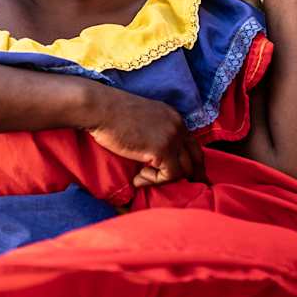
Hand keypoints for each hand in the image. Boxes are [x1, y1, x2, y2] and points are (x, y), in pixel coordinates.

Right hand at [83, 87, 205, 187]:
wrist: (100, 108)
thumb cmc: (111, 113)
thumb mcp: (143, 119)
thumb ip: (155, 132)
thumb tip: (156, 155)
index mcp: (174, 117)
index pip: (192, 144)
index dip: (192, 162)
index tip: (189, 176)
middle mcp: (178, 126)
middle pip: (196, 157)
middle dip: (194, 175)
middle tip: (186, 188)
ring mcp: (172, 137)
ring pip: (184, 169)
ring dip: (164, 179)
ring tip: (142, 177)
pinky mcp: (162, 150)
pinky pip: (169, 175)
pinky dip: (153, 181)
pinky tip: (137, 178)